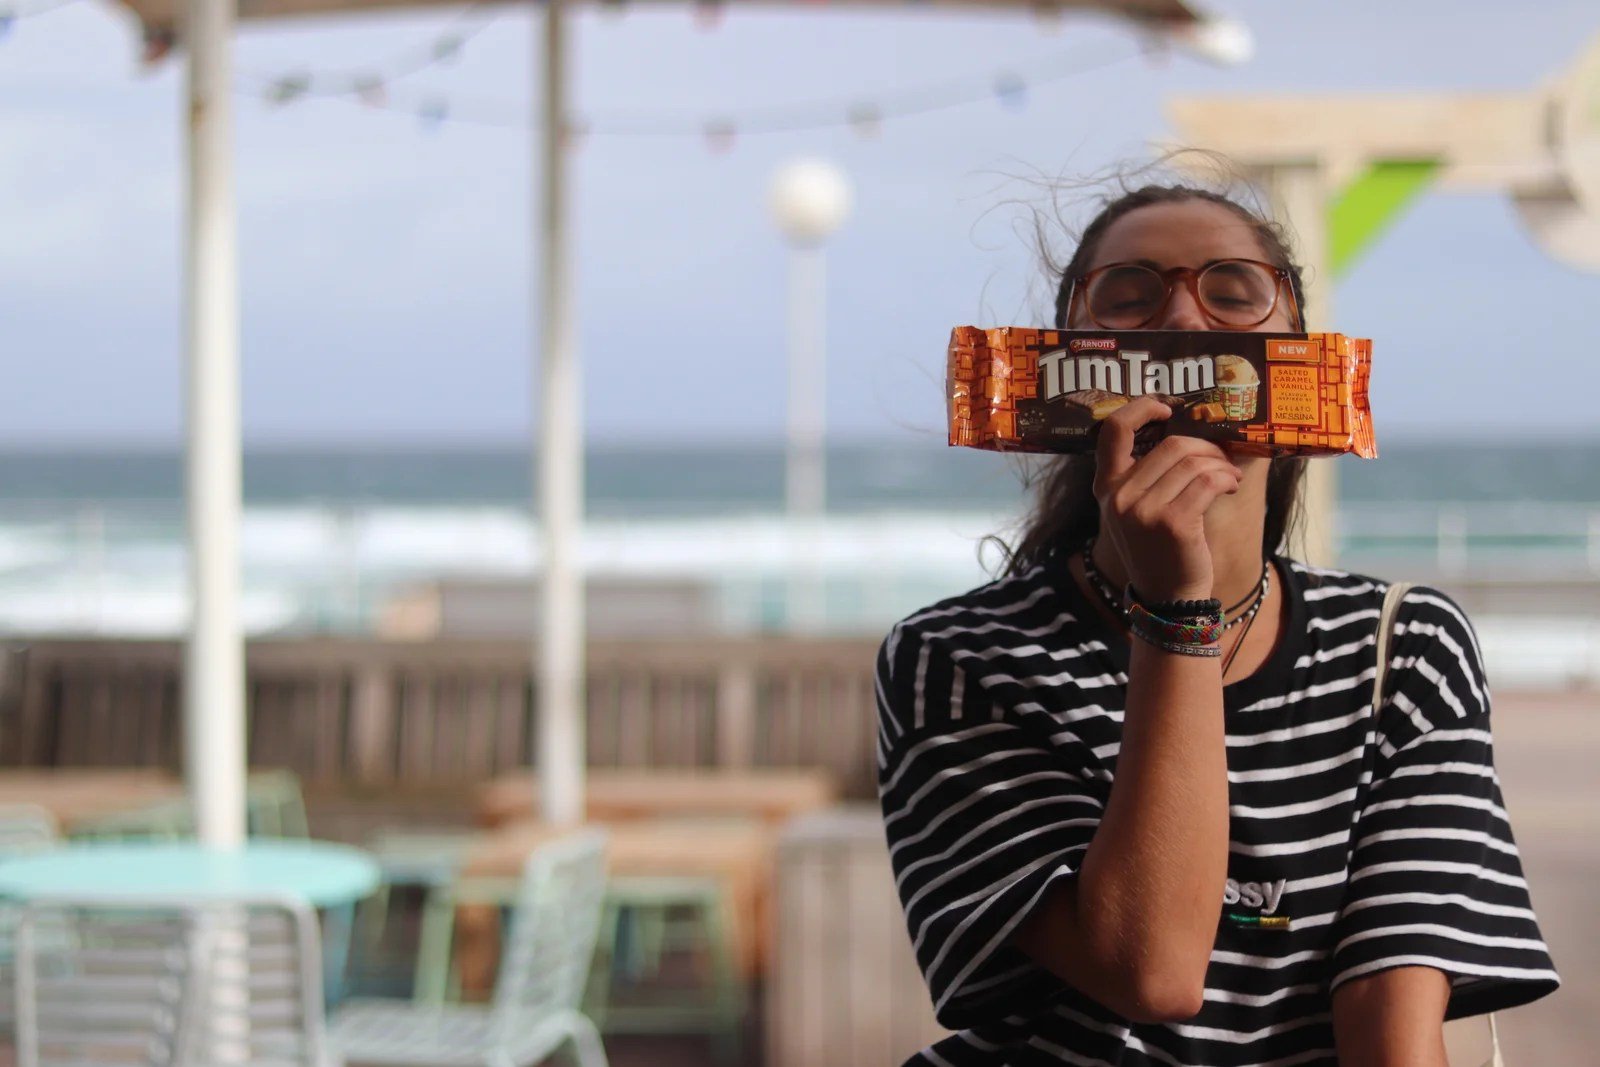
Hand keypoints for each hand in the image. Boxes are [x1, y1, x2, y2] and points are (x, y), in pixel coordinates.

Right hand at [1093, 397, 1241, 602]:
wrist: (1168, 597)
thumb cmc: (1159, 546)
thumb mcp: (1138, 508)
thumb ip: (1146, 474)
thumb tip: (1185, 431)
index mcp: (1106, 486)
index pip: (1113, 430)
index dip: (1141, 408)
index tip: (1168, 408)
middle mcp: (1118, 495)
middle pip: (1170, 444)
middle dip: (1205, 447)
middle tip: (1220, 460)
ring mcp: (1143, 510)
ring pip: (1193, 461)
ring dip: (1220, 465)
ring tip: (1228, 477)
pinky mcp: (1173, 523)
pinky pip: (1207, 481)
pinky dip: (1226, 479)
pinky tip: (1230, 487)